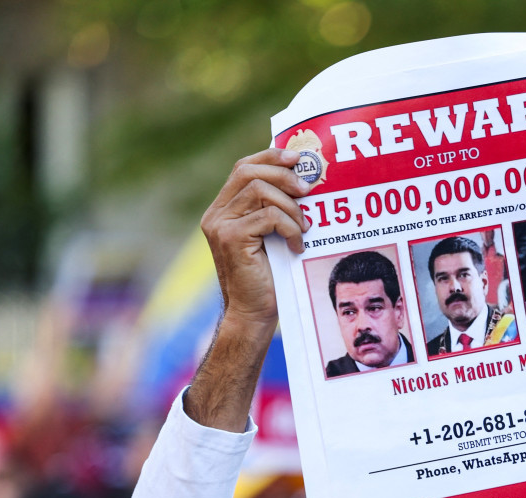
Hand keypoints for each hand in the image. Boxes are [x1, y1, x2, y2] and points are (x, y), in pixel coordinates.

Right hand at [199, 148, 310, 330]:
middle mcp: (216, 214)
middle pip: (248, 171)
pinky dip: (290, 227)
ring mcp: (220, 225)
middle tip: (308, 190)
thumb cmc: (268, 277)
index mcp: (223, 209)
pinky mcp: (231, 238)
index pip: (243, 167)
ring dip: (291, 207)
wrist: (253, 313)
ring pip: (260, 190)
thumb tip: (302, 178)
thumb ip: (274, 208)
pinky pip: (269, 216)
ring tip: (303, 228)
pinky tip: (297, 246)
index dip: (271, 156)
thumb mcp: (271, 236)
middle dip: (284, 175)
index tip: (298, 158)